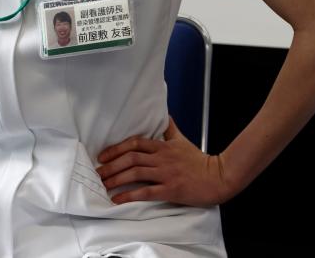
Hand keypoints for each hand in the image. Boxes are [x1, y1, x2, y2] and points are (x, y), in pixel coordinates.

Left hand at [96, 117, 235, 205]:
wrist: (217, 177)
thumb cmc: (199, 161)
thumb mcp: (183, 141)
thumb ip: (171, 130)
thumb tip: (164, 116)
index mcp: (164, 147)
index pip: (136, 143)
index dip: (117, 148)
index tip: (103, 156)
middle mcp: (162, 158)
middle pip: (131, 158)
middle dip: (112, 165)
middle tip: (97, 173)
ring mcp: (166, 174)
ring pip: (136, 174)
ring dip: (116, 179)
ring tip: (103, 185)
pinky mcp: (171, 190)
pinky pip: (146, 192)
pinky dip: (129, 195)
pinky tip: (117, 199)